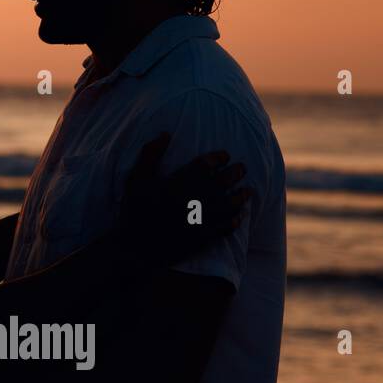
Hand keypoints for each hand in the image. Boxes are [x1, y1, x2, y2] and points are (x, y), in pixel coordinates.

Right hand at [120, 132, 251, 266]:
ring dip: (241, 195)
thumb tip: (166, 134)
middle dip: (236, 172)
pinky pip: (228, 226)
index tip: (225, 155)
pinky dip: (236, 220)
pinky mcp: (206, 237)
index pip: (207, 164)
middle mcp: (197, 198)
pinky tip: (239, 215)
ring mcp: (204, 218)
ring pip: (231, 203)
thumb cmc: (134, 211)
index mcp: (181, 182)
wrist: (136, 248)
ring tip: (248, 190)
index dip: (219, 157)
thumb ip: (150, 154)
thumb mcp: (136, 179)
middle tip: (242, 168)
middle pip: (224, 180)